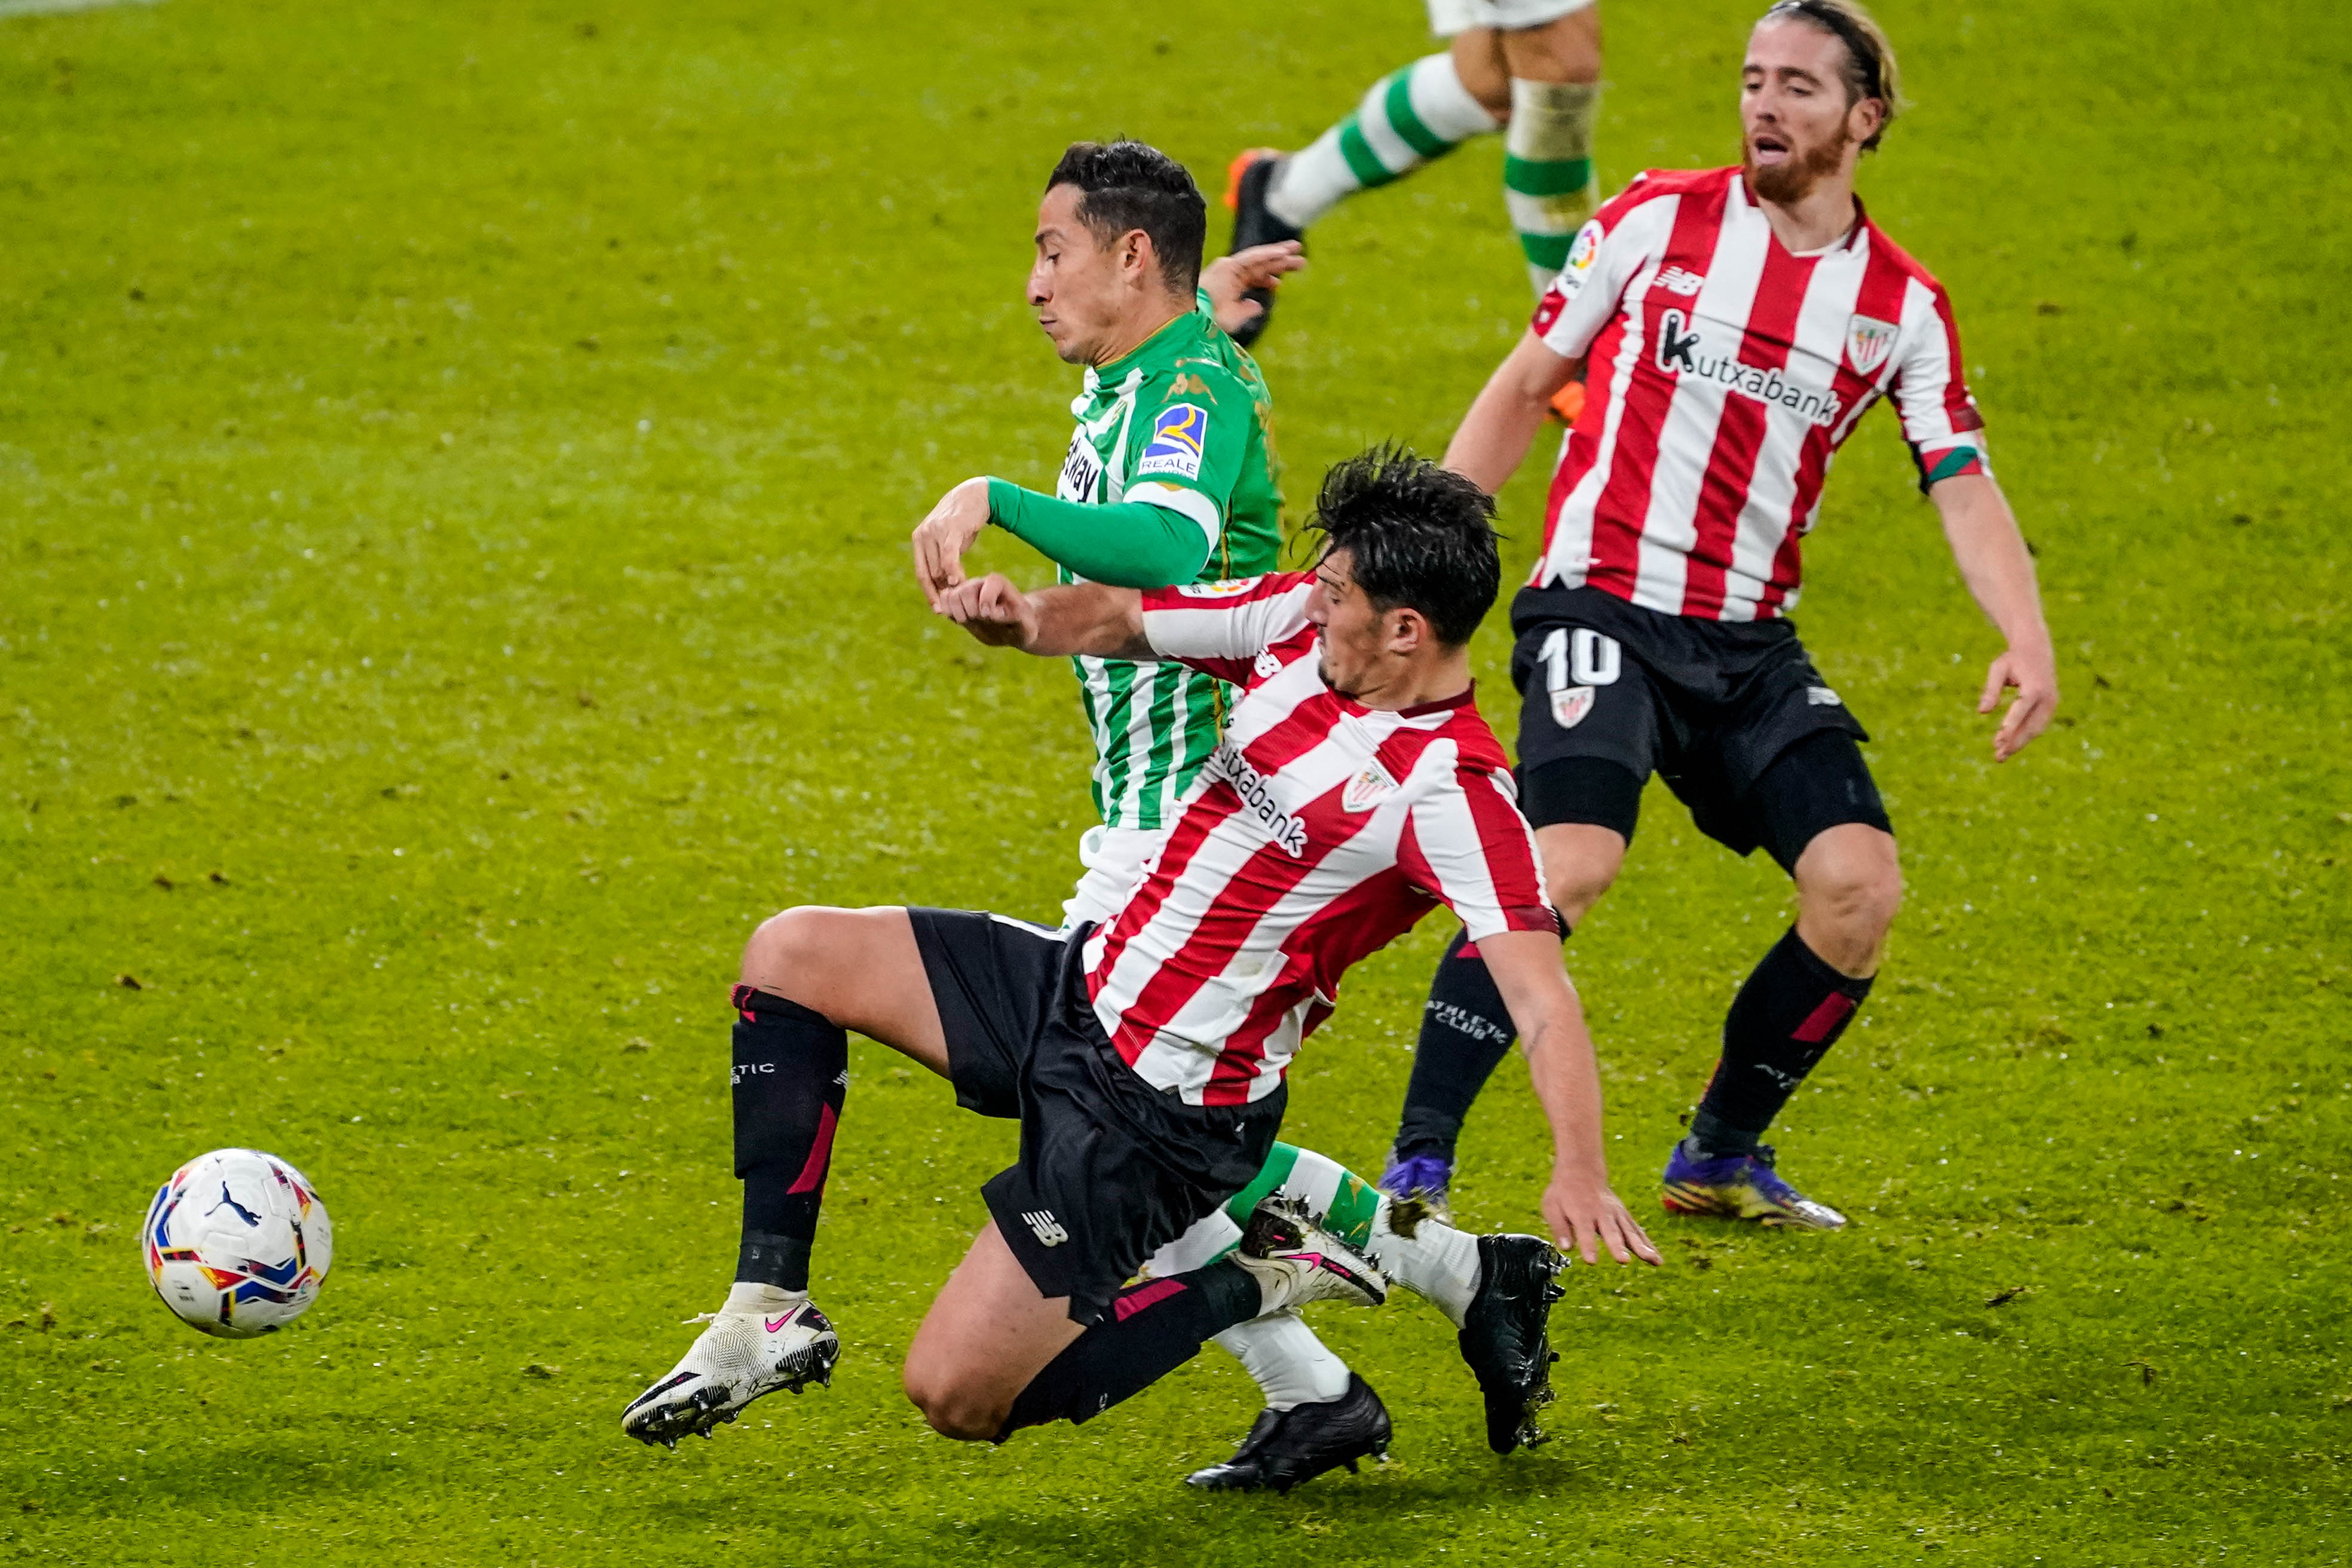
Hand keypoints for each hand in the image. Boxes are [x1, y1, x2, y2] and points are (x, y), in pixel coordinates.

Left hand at [911, 477, 992, 610]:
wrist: (975, 496)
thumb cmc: (962, 522)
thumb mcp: (948, 542)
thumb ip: (942, 560)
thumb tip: (944, 585)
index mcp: (919, 540)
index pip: (921, 574)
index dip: (929, 594)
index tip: (939, 610)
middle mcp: (923, 535)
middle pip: (931, 573)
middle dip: (944, 590)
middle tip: (957, 604)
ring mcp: (935, 531)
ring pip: (940, 567)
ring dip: (951, 583)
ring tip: (963, 594)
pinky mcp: (950, 529)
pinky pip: (949, 556)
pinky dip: (952, 570)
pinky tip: (958, 582)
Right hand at [937, 573, 1036, 648]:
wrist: (1011, 630)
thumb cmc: (1022, 626)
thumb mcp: (1026, 625)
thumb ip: (1014, 618)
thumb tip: (995, 613)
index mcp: (999, 584)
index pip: (990, 583)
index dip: (987, 600)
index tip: (989, 616)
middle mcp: (980, 584)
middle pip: (965, 590)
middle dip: (971, 611)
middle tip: (980, 621)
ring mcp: (966, 591)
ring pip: (950, 595)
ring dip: (957, 613)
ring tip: (968, 622)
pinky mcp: (957, 602)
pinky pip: (943, 600)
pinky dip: (946, 612)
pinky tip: (959, 621)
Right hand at [1200, 241, 1305, 338]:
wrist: (1193, 319)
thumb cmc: (1209, 322)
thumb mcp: (1233, 318)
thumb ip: (1246, 310)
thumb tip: (1258, 306)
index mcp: (1230, 285)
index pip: (1253, 278)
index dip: (1268, 278)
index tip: (1279, 283)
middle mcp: (1230, 273)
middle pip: (1259, 265)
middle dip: (1280, 262)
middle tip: (1300, 260)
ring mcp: (1228, 268)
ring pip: (1259, 258)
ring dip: (1278, 253)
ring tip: (1297, 249)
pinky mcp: (1228, 266)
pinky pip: (1252, 257)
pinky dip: (1268, 254)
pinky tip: (1283, 253)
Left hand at [1542, 1168, 1661, 1266]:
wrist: (1581, 1169)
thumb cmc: (1564, 1192)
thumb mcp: (1552, 1207)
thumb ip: (1559, 1228)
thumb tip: (1565, 1248)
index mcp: (1581, 1212)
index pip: (1585, 1231)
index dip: (1588, 1246)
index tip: (1592, 1261)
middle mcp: (1602, 1213)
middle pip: (1611, 1232)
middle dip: (1617, 1247)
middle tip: (1623, 1261)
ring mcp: (1616, 1214)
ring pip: (1630, 1231)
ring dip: (1641, 1247)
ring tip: (1652, 1260)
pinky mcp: (1624, 1216)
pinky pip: (1637, 1231)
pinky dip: (1648, 1244)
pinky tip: (1656, 1259)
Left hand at [1980, 644, 2058, 760]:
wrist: (2036, 649)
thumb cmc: (2013, 659)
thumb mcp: (1998, 669)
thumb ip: (1990, 690)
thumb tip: (1982, 712)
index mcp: (2034, 688)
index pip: (2020, 712)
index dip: (2009, 728)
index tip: (1997, 743)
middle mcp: (2047, 697)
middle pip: (2031, 726)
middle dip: (2014, 742)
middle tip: (1997, 757)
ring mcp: (2052, 703)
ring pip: (2036, 729)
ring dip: (2019, 744)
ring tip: (2000, 756)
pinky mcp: (2051, 707)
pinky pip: (2038, 725)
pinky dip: (2025, 737)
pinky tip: (2010, 746)